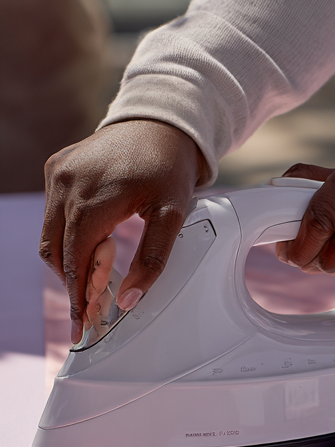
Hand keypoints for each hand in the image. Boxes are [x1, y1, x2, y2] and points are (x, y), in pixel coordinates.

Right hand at [40, 119, 203, 342]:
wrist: (159, 123)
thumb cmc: (168, 168)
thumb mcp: (173, 215)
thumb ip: (154, 258)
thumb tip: (130, 299)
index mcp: (95, 197)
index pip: (76, 258)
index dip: (79, 293)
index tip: (83, 323)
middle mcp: (67, 184)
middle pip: (58, 251)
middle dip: (74, 284)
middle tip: (92, 312)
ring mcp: (57, 175)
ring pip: (50, 236)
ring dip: (70, 263)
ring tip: (97, 281)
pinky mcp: (55, 169)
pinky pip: (52, 215)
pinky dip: (67, 238)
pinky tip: (93, 248)